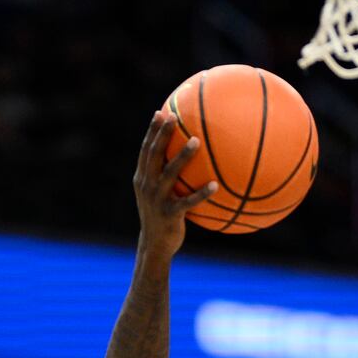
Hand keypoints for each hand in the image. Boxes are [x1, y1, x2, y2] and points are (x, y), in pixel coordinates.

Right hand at [133, 111, 216, 258]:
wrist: (155, 245)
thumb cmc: (162, 216)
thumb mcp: (158, 194)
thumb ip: (166, 176)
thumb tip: (187, 159)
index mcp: (142, 178)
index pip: (146, 150)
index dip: (152, 131)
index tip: (160, 112)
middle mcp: (147, 185)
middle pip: (154, 154)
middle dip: (163, 134)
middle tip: (174, 117)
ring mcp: (157, 199)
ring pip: (169, 173)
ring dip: (183, 156)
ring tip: (196, 141)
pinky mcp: (169, 214)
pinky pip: (188, 201)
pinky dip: (201, 193)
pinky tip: (215, 185)